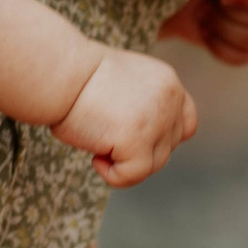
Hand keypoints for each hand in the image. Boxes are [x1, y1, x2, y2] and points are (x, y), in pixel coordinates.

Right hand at [53, 48, 196, 186]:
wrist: (62, 72)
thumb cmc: (79, 79)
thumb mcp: (126, 84)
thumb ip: (144, 106)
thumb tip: (144, 143)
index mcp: (167, 82)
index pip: (186, 122)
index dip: (163, 137)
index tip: (137, 138)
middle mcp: (170, 100)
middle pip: (168, 147)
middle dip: (139, 151)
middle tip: (107, 139)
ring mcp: (157, 121)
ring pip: (153, 164)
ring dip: (124, 162)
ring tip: (97, 143)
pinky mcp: (137, 140)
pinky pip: (133, 175)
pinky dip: (113, 176)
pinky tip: (95, 159)